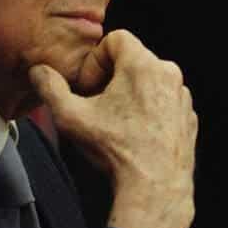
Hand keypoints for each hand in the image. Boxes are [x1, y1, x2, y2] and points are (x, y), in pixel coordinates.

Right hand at [29, 30, 196, 227]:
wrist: (154, 188)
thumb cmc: (117, 151)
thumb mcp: (71, 117)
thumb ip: (50, 88)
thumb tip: (39, 72)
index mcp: (143, 65)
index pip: (116, 39)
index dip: (95, 61)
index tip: (89, 88)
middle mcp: (168, 74)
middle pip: (132, 60)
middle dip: (110, 79)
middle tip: (97, 107)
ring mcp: (181, 97)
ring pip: (149, 81)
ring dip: (129, 95)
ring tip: (115, 124)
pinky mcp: (188, 117)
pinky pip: (163, 102)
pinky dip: (148, 111)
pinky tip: (134, 135)